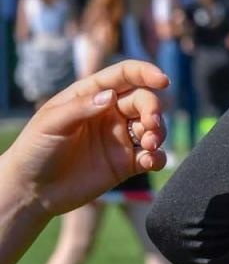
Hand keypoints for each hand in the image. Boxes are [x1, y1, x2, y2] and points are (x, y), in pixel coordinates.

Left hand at [2, 61, 168, 217]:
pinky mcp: (126, 164)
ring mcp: (120, 138)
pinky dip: (159, 157)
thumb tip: (112, 96)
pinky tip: (150, 161)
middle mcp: (110, 114)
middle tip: (151, 125)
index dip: (146, 73)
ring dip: (159, 133)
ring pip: (153, 127)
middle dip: (154, 110)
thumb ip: (81, 107)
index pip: (125, 76)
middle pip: (144, 101)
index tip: (162, 81)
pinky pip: (153, 156)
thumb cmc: (35, 150)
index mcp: (92, 96)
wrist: (31, 191)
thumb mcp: (51, 123)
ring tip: (150, 146)